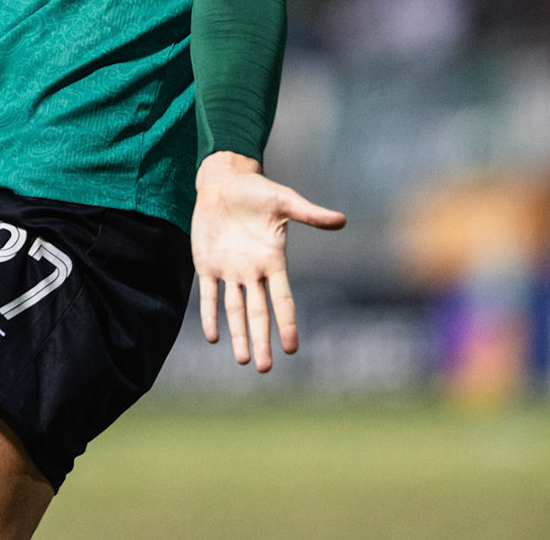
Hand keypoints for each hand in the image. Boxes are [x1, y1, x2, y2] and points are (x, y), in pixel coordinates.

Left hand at [190, 151, 345, 372]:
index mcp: (273, 261)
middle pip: (258, 312)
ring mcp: (230, 270)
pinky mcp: (207, 264)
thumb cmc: (257, 190)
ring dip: (238, 335)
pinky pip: (209, 295)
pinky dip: (210, 315)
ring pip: (234, 310)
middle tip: (263, 368)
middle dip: (260, 339)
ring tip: (243, 361)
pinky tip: (213, 336)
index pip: (282, 299)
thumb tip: (342, 220)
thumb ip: (310, 214)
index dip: (286, 323)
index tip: (291, 348)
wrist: (224, 182)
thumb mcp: (284, 201)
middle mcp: (253, 272)